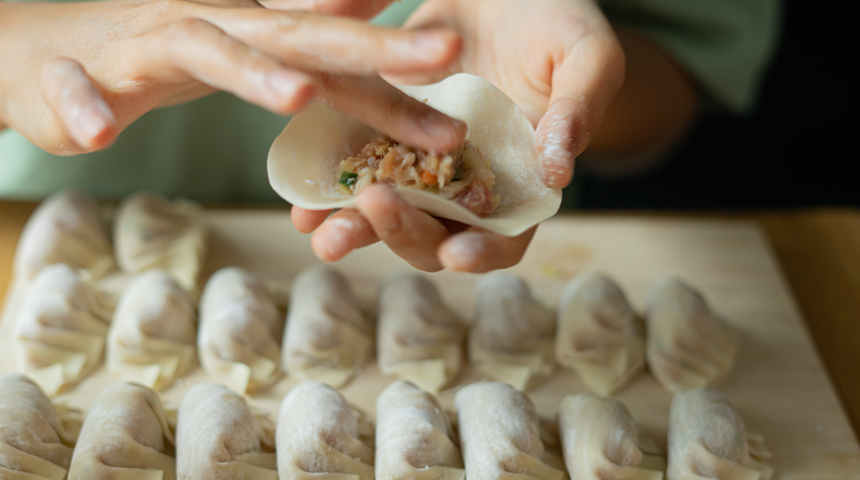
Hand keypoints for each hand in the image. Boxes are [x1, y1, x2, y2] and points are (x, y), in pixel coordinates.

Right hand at [0, 0, 465, 154]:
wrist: (38, 50)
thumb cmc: (152, 58)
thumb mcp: (237, 54)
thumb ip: (296, 54)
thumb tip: (359, 47)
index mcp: (252, 39)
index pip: (333, 59)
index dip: (397, 73)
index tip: (464, 86)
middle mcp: (209, 30)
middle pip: (297, 39)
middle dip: (371, 50)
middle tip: (442, 55)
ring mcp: (140, 46)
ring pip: (199, 48)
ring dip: (249, 72)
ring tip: (297, 97)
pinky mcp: (69, 77)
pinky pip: (73, 92)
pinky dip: (83, 104)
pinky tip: (95, 129)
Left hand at [294, 0, 623, 271]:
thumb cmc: (561, 19)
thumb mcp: (586, 55)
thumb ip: (578, 110)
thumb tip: (557, 171)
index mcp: (522, 177)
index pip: (506, 234)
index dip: (483, 251)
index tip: (456, 255)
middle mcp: (469, 179)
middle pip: (436, 231)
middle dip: (403, 233)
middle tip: (375, 211)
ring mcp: (424, 157)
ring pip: (389, 208)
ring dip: (354, 226)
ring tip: (317, 232)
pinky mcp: (387, 125)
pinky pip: (359, 161)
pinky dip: (331, 183)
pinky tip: (301, 193)